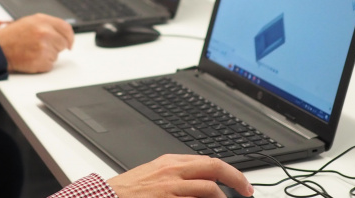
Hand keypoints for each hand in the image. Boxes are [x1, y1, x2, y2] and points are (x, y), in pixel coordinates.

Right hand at [0, 14, 73, 72]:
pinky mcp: (41, 60)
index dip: (69, 37)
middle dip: (56, 47)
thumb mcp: (30, 22)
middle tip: (41, 47)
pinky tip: (31, 58)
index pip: (66, 28)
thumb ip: (47, 25)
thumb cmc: (12, 37)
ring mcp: (44, 47)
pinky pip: (50, 65)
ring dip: (48, 56)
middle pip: (63, 43)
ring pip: (57, 55)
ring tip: (33, 51)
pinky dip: (43, 64)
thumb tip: (62, 33)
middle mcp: (45, 32)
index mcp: (42, 21)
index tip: (69, 43)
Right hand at [108, 155, 253, 197]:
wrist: (107, 196)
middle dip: (236, 179)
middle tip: (247, 192)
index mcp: (171, 161)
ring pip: (209, 189)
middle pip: (214, 168)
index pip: (209, 161)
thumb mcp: (155, 174)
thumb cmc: (129, 190)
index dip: (230, 172)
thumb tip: (202, 179)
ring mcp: (170, 188)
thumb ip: (178, 174)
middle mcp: (173, 171)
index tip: (241, 184)